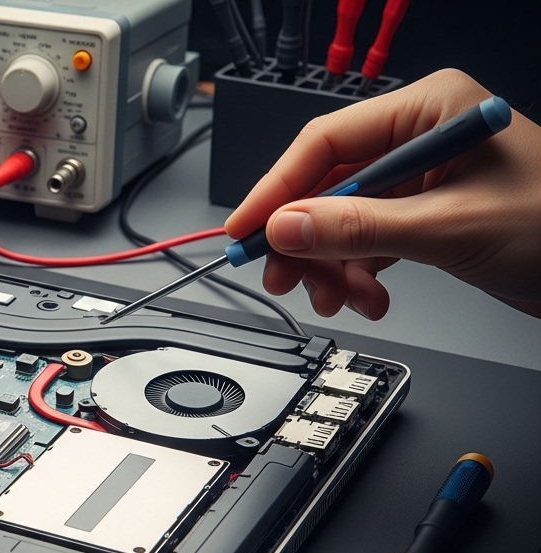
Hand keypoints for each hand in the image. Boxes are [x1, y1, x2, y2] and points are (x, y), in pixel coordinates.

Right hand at [224, 69, 540, 318]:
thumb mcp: (449, 228)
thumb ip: (359, 228)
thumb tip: (286, 228)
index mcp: (429, 110)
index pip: (325, 142)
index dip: (276, 191)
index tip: (244, 230)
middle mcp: (420, 137)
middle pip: (326, 185)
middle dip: (305, 240)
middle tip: (283, 278)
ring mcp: (422, 177)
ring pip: (341, 220)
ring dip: (331, 266)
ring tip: (339, 300)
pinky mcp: (427, 214)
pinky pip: (367, 240)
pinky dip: (358, 274)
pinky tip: (369, 299)